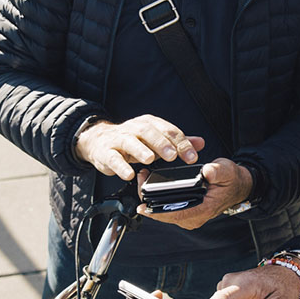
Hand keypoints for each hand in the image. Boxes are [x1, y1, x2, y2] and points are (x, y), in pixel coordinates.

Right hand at [75, 116, 202, 179]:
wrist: (99, 142)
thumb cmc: (132, 142)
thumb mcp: (156, 140)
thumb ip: (178, 142)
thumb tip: (200, 143)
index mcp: (149, 124)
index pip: (168, 130)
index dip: (181, 143)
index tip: (192, 157)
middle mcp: (134, 129)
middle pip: (149, 132)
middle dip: (161, 143)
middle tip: (172, 155)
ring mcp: (119, 140)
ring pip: (130, 141)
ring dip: (140, 150)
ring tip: (150, 159)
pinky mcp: (106, 152)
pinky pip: (113, 158)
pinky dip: (120, 166)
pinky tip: (129, 174)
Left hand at [136, 158, 253, 230]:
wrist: (237, 186)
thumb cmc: (231, 180)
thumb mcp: (226, 170)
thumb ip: (216, 171)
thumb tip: (206, 172)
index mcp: (204, 209)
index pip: (176, 215)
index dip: (157, 213)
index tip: (143, 206)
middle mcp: (194, 217)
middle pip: (165, 215)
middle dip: (150, 200)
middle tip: (140, 181)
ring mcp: (189, 217)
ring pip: (164, 213)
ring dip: (152, 200)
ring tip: (143, 181)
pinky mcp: (186, 213)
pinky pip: (167, 210)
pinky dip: (158, 200)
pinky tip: (151, 188)